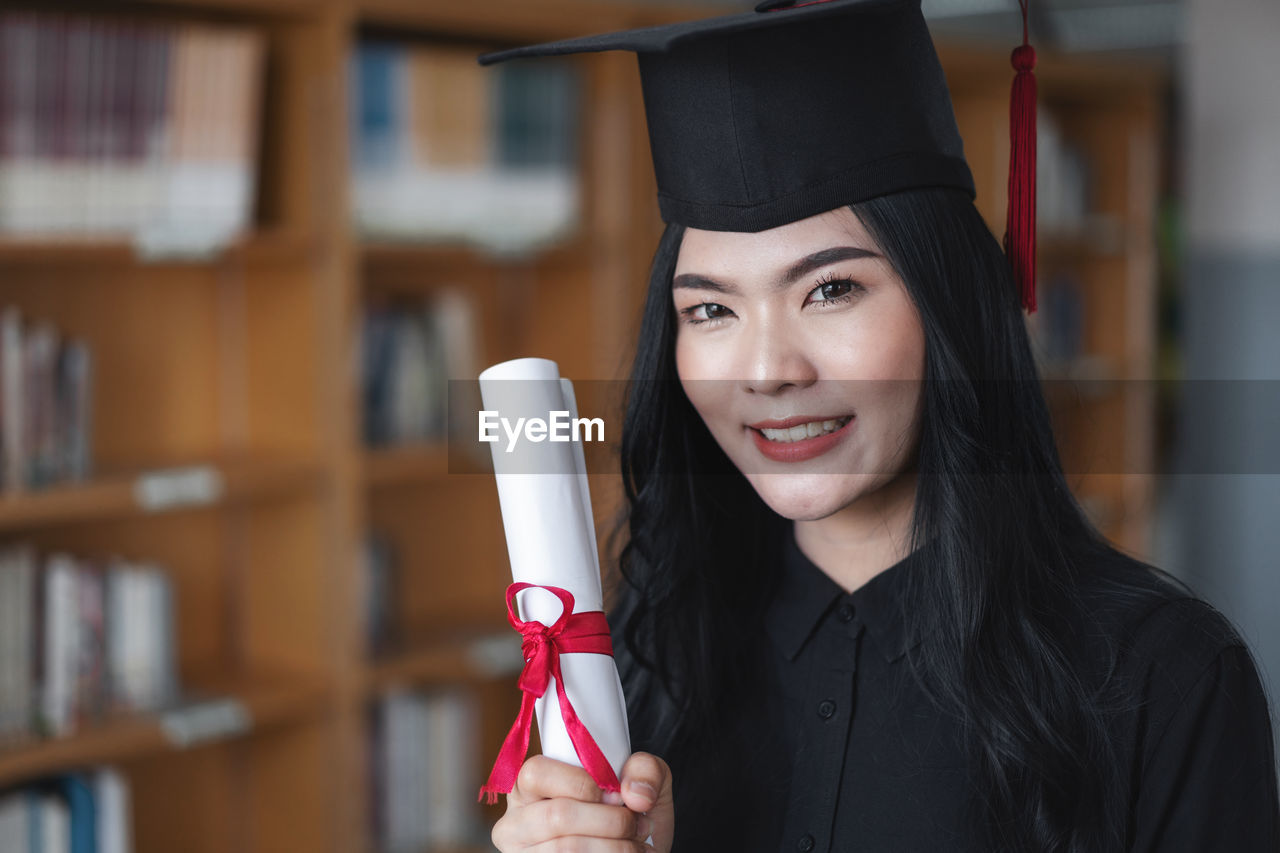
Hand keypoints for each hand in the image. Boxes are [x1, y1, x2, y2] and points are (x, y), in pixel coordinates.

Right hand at [491, 752, 674, 851]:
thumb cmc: (629, 816)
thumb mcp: (642, 782)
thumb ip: (645, 770)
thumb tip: (635, 793)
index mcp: (530, 788)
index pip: (536, 773)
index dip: (581, 784)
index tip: (616, 796)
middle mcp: (515, 824)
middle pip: (557, 815)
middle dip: (610, 821)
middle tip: (636, 824)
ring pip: (566, 849)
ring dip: (615, 847)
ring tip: (635, 844)